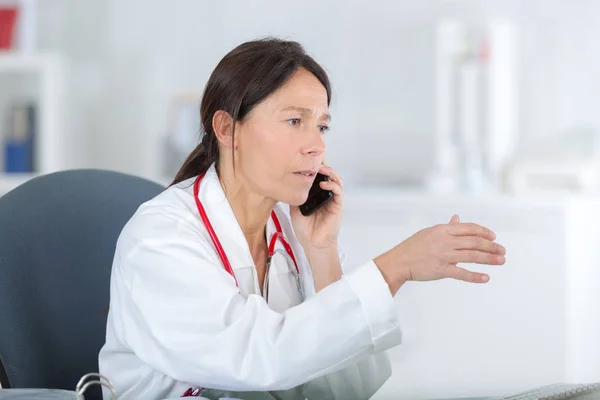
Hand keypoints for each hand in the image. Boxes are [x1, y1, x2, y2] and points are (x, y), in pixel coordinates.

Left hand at [290, 165, 342, 250]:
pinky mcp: (337, 206)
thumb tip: (288, 183)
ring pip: (336, 180)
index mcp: (316, 195)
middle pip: (329, 175)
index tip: (308, 161)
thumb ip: (295, 196)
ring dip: (330, 172)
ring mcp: (332, 200)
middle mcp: (326, 195)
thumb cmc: (305, 229)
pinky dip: (333, 185)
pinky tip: (324, 184)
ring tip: (321, 169)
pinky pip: (338, 192)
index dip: (316, 167)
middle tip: (315, 161)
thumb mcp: (294, 208)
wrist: (312, 244)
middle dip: (323, 165)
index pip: (319, 177)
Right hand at [374, 214, 505, 294]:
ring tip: (501, 261)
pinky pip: (461, 273)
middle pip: (474, 242)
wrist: (399, 262)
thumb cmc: (413, 247)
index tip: (494, 237)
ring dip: (489, 259)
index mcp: (442, 230)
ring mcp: (443, 255)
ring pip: (472, 256)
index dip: (484, 232)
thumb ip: (446, 226)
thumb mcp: (429, 232)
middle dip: (491, 246)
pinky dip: (475, 276)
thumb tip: (457, 218)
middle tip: (502, 251)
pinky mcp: (440, 269)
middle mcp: (445, 241)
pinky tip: (486, 278)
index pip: (469, 228)